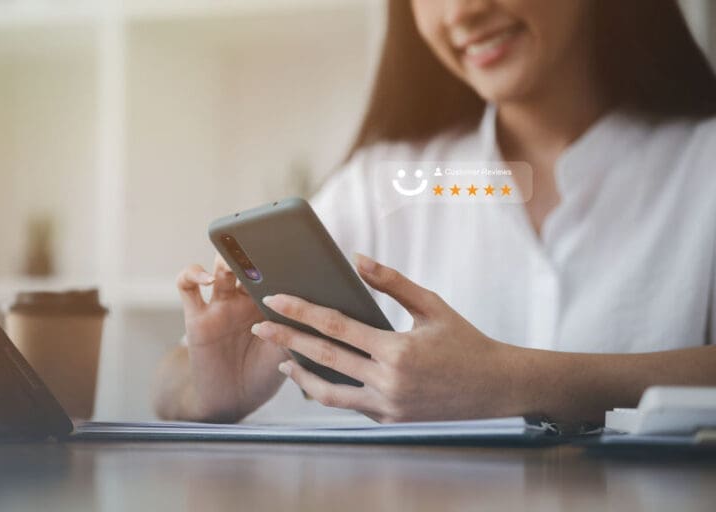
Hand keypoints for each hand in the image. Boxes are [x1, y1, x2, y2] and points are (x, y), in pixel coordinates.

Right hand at [176, 254, 287, 421]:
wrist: (233, 400)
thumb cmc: (264, 374)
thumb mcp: (287, 353)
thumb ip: (295, 330)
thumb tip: (314, 309)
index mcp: (270, 302)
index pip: (274, 270)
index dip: (281, 259)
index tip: (293, 250)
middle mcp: (244, 299)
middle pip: (246, 262)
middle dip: (253, 252)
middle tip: (261, 249)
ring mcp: (220, 305)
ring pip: (219, 269)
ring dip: (225, 259)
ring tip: (233, 263)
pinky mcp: (196, 316)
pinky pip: (187, 287)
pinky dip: (192, 274)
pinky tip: (206, 279)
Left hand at [250, 254, 521, 422]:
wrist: (494, 387)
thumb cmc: (464, 340)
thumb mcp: (431, 305)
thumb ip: (392, 282)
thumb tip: (358, 259)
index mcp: (396, 349)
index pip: (335, 327)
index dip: (300, 311)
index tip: (274, 300)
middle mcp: (388, 380)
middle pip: (323, 357)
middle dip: (285, 340)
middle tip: (258, 328)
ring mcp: (388, 405)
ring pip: (329, 392)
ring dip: (300, 374)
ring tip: (281, 360)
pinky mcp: (390, 420)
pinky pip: (350, 404)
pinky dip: (329, 390)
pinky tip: (316, 376)